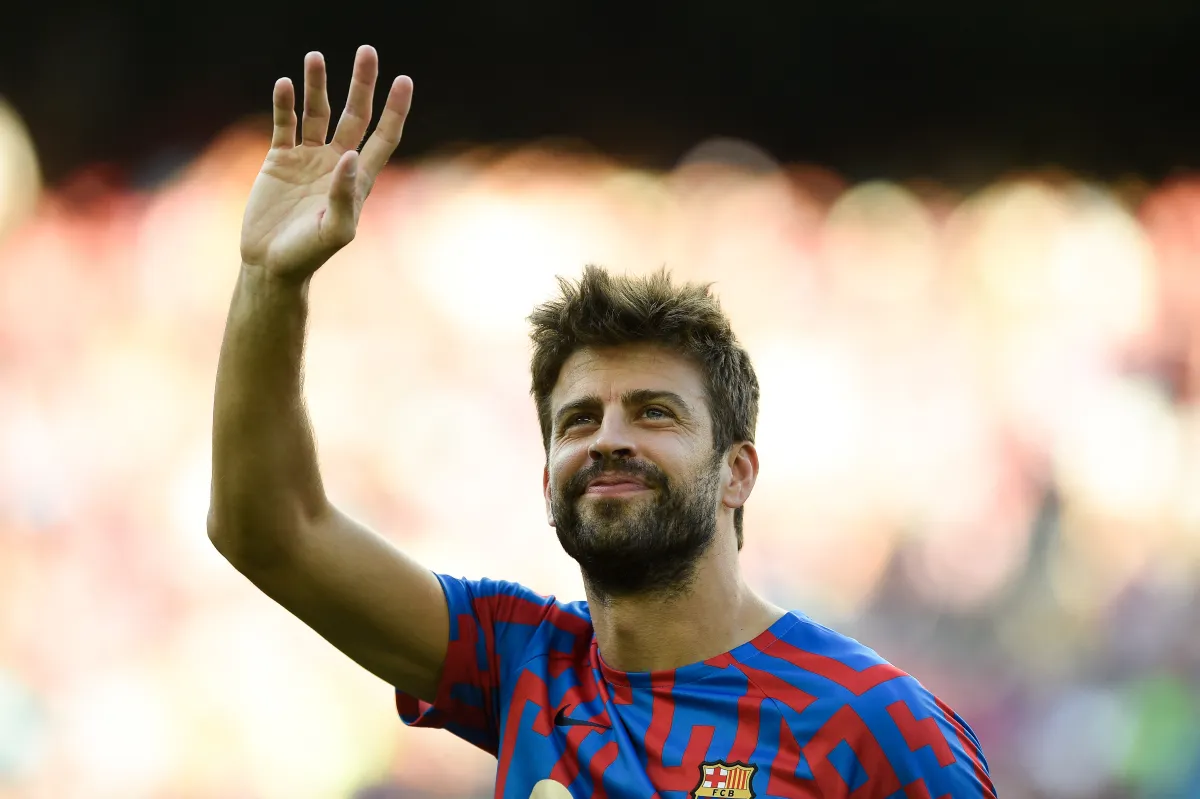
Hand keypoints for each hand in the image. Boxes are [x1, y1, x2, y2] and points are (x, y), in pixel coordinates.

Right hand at [239, 45, 411, 277]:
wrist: (271, 264)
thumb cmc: (309, 254)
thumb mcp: (334, 230)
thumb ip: (344, 195)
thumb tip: (350, 155)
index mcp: (359, 178)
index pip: (383, 135)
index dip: (395, 109)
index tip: (404, 80)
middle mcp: (337, 162)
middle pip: (355, 114)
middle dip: (361, 84)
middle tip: (367, 51)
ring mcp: (308, 158)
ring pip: (317, 112)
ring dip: (317, 85)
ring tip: (315, 57)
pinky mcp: (279, 159)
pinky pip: (285, 124)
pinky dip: (285, 104)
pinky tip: (286, 84)